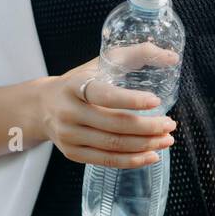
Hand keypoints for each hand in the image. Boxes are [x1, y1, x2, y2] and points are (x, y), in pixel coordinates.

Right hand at [38, 44, 178, 167]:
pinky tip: (151, 155)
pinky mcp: (72, 154)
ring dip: (145, 144)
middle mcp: (69, 112)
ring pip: (113, 145)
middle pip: (114, 125)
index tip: (157, 101)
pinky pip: (107, 161)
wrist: (42, 106)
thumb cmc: (79, 81)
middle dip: (148, 127)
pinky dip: (132, 160)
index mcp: (75, 86)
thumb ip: (135, 54)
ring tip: (166, 139)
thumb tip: (172, 57)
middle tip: (169, 124)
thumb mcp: (100, 63)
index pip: (104, 95)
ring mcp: (69, 135)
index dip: (131, 99)